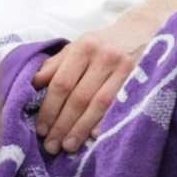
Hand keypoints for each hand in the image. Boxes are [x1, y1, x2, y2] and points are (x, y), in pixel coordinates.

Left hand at [33, 13, 161, 155]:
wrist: (144, 30)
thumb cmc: (104, 44)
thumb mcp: (79, 46)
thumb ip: (56, 65)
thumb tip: (32, 84)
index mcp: (83, 48)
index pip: (62, 83)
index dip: (49, 109)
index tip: (41, 129)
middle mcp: (103, 57)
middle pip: (79, 98)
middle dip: (63, 125)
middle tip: (52, 146)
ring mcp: (124, 69)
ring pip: (99, 105)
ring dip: (81, 129)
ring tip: (68, 146)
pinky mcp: (142, 79)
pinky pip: (120, 106)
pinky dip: (106, 122)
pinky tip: (94, 138)